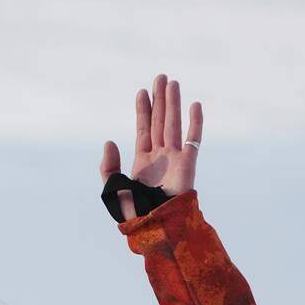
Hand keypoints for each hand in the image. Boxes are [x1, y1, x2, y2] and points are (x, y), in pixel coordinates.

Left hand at [99, 73, 202, 220]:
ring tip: (172, 82)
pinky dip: (195, 122)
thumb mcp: (113, 190)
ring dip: (173, 104)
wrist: (156, 227)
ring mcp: (175, 159)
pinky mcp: (188, 164)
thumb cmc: (135, 215)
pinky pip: (193, 139)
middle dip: (159, 100)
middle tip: (160, 77)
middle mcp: (160, 156)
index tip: (141, 92)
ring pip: (174, 124)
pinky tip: (195, 105)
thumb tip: (109, 141)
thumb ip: (108, 167)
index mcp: (142, 162)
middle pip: (160, 122)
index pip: (143, 129)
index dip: (142, 111)